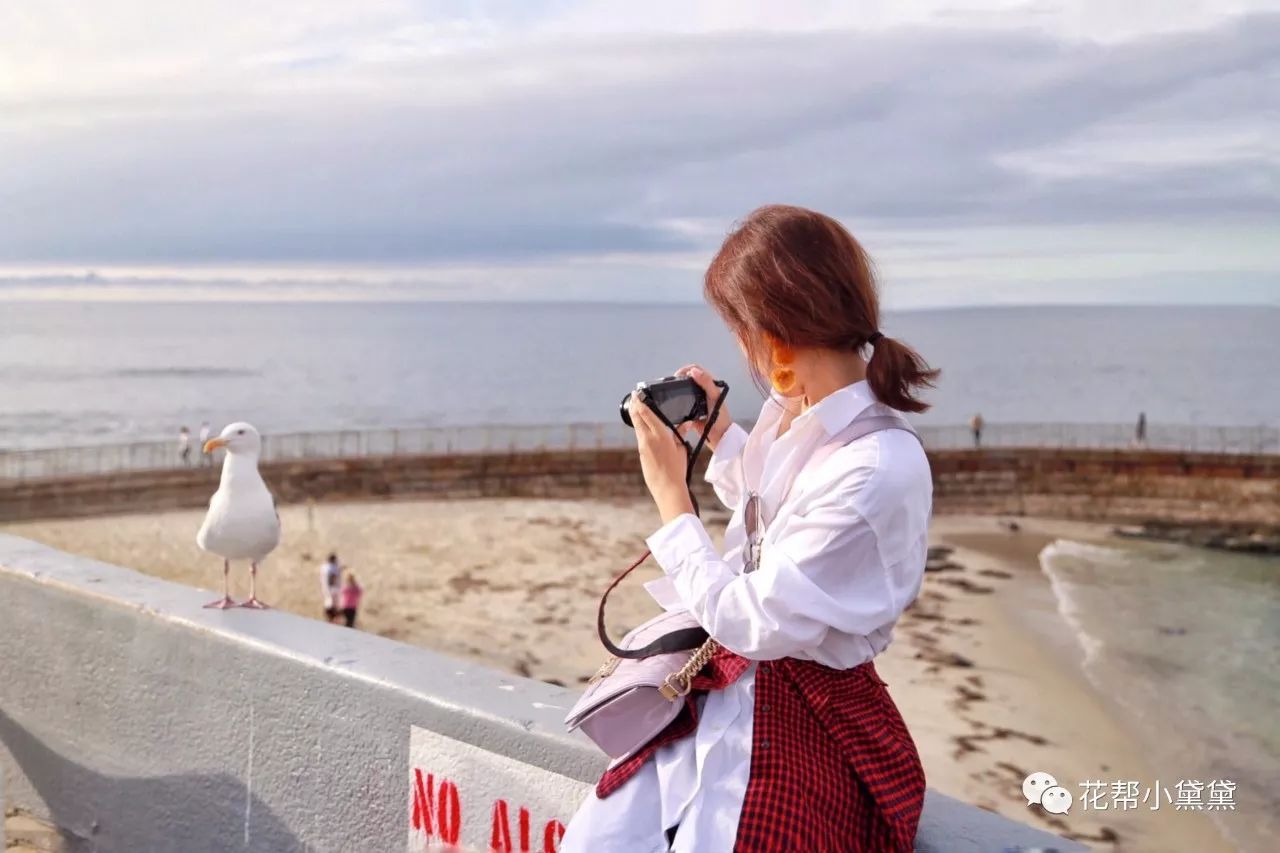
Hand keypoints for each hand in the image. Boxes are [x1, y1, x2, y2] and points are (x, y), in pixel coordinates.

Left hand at [628, 392, 695, 523]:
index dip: (641, 401)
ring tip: (638, 407)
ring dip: (637, 416)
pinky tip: (644, 426)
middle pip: (637, 417)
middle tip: (635, 396)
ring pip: (637, 426)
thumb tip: (686, 423)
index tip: (638, 393)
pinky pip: (640, 436)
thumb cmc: (677, 469)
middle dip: (636, 405)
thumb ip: (681, 433)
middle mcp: (648, 438)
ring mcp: (643, 446)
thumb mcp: (682, 448)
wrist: (667, 487)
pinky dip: (641, 428)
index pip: (646, 413)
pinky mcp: (641, 454)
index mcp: (660, 434)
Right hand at [674, 364, 730, 449]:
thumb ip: (706, 383)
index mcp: (709, 385)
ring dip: (677, 389)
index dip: (686, 370)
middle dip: (679, 379)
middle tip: (672, 385)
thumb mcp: (714, 397)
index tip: (678, 376)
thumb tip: (693, 371)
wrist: (719, 438)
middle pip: (687, 379)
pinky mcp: (690, 412)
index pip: (696, 370)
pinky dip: (676, 402)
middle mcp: (702, 391)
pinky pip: (681, 404)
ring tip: (671, 393)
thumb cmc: (721, 418)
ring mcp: (696, 401)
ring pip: (683, 390)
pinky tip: (672, 404)